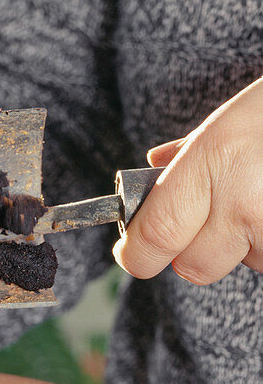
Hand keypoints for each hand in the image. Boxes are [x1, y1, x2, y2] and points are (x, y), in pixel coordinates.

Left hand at [113, 76, 262, 283]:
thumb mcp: (236, 117)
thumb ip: (191, 153)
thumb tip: (152, 168)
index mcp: (216, 161)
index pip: (154, 238)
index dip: (138, 253)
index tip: (135, 251)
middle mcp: (244, 201)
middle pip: (193, 266)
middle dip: (197, 249)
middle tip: (218, 216)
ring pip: (243, 263)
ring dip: (248, 242)